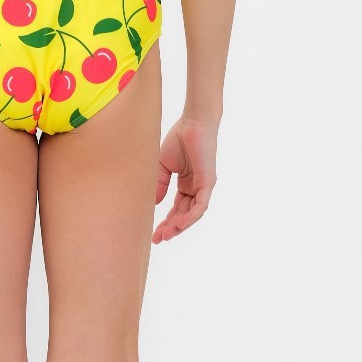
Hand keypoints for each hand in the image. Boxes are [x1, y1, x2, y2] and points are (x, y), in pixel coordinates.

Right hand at [153, 113, 218, 241]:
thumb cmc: (179, 139)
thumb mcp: (163, 166)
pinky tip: (178, 224)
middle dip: (171, 228)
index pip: (176, 209)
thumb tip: (153, 204)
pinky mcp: (208, 182)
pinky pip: (200, 205)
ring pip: (192, 214)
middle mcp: (196, 188)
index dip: (166, 222)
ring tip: (165, 235)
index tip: (153, 233)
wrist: (193, 123)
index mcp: (186, 185)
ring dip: (179, 226)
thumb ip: (159, 185)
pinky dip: (190, 216)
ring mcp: (203, 187)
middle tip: (157, 239)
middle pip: (184, 215)